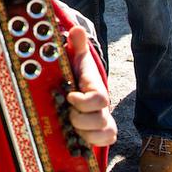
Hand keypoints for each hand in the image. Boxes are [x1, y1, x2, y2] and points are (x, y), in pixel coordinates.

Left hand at [64, 26, 116, 146]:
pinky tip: (78, 136)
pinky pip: (105, 142)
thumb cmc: (79, 76)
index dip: (83, 101)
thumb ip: (78, 45)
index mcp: (97, 90)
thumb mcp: (78, 60)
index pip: (99, 99)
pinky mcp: (101, 133)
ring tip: (70, 125)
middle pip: (100, 121)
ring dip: (83, 133)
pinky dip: (92, 142)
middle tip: (66, 113)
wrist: (85, 89)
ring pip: (102, 134)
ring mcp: (103, 121)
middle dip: (79, 119)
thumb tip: (76, 28)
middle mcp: (103, 108)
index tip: (70, 96)